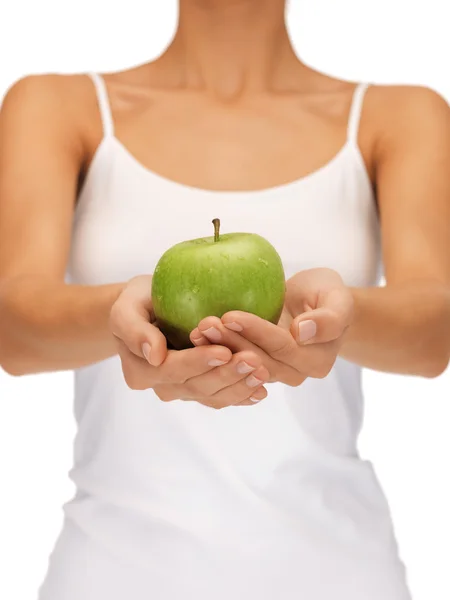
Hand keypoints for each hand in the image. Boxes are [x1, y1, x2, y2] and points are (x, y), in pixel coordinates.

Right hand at [109, 275, 269, 407]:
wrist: (149, 311)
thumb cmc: (138, 303)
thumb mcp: (126, 307)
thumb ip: (133, 328)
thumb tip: (154, 355)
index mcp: (141, 371)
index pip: (172, 370)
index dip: (199, 363)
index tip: (224, 351)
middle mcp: (162, 387)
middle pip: (197, 387)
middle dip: (227, 375)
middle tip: (254, 360)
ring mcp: (183, 392)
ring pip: (213, 396)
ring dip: (240, 387)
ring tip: (263, 372)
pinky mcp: (201, 389)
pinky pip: (222, 397)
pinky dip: (242, 395)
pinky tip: (261, 389)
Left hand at [190, 268, 353, 384]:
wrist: (314, 302)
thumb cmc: (326, 294)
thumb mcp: (338, 298)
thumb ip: (329, 318)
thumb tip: (302, 332)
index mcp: (317, 361)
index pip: (282, 348)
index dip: (256, 333)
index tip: (230, 315)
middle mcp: (294, 373)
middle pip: (257, 362)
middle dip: (230, 344)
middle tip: (205, 324)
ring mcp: (272, 373)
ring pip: (241, 367)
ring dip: (217, 350)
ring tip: (197, 330)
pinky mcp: (253, 367)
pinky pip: (232, 364)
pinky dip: (213, 352)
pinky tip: (194, 337)